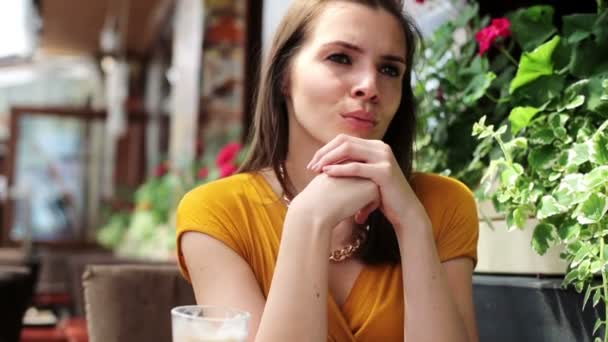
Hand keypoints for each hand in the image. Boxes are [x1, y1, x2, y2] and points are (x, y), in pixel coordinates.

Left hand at [306, 134, 424, 228]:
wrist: (405, 212)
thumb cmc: (382, 197)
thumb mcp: (366, 178)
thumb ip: (352, 167)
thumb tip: (327, 165)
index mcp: (375, 146)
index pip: (344, 139)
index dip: (326, 149)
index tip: (313, 162)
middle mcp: (380, 147)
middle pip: (344, 141)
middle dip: (324, 153)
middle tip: (311, 167)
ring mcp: (384, 157)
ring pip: (348, 150)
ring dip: (328, 159)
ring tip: (316, 170)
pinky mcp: (384, 171)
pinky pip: (356, 167)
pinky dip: (339, 169)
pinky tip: (327, 174)